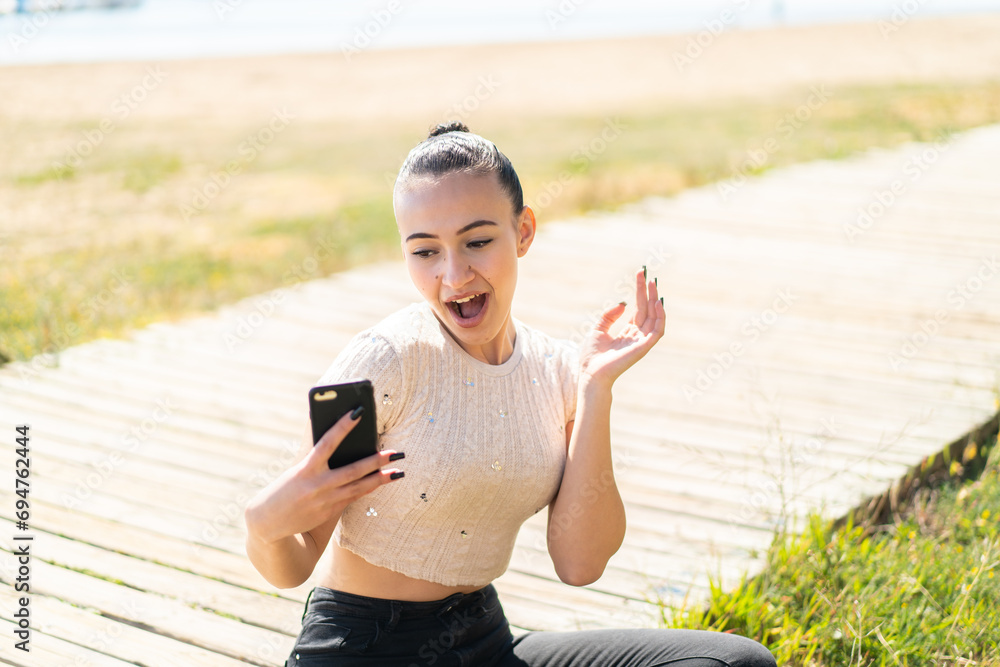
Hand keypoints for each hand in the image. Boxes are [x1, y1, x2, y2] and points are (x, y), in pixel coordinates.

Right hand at [245, 409, 402, 543]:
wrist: (266, 522)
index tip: (359, 411)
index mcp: (305, 469)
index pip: (328, 442)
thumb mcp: (296, 471)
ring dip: (380, 479)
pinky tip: (382, 482)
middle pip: (353, 470)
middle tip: (396, 453)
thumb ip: (317, 460)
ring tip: (398, 471)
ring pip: (358, 487)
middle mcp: (316, 485)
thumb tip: (344, 445)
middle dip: (376, 461)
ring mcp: (324, 501)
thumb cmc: (284, 489)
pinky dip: (367, 489)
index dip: (343, 426)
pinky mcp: (328, 512)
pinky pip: (352, 498)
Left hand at [578, 268, 664, 388]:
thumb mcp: (598, 329)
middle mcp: (637, 335)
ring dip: (655, 301)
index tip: (640, 274)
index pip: (638, 308)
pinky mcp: (644, 347)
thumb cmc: (592, 356)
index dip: (640, 292)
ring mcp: (641, 341)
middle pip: (646, 310)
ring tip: (652, 284)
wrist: (591, 373)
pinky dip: (660, 317)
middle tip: (647, 274)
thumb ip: (609, 316)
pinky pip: (658, 330)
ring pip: (655, 318)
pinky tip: (657, 303)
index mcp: (627, 332)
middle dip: (648, 292)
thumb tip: (623, 303)